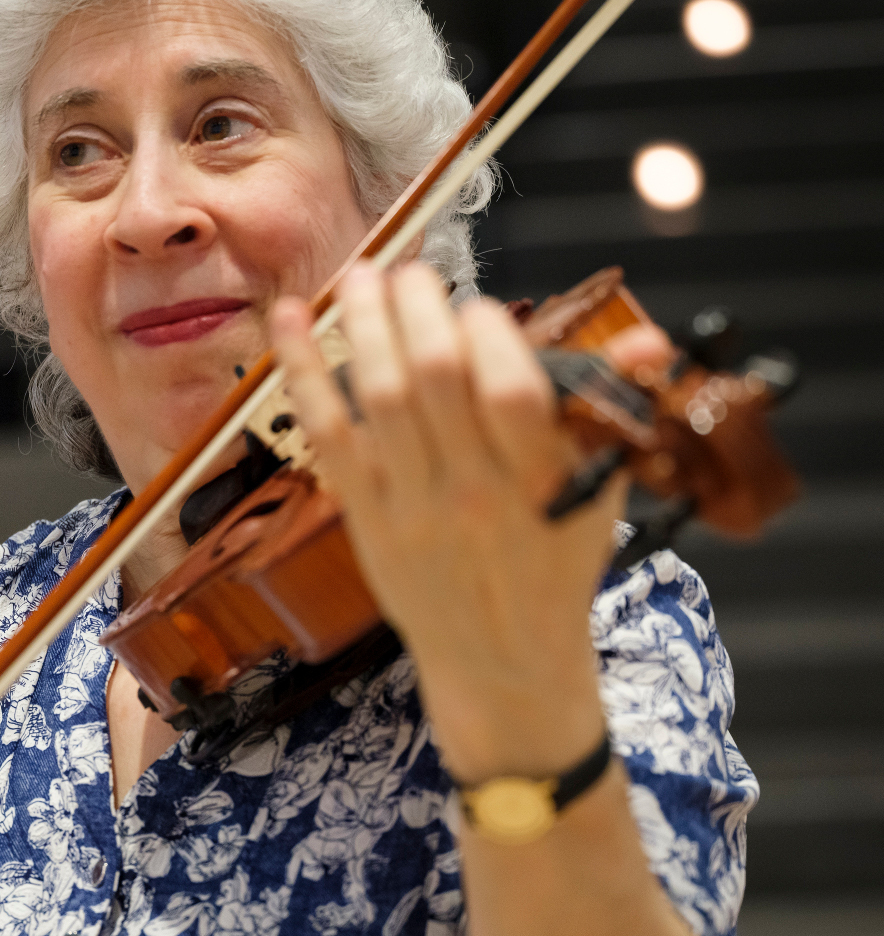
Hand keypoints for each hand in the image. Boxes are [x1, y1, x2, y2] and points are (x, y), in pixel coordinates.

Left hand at [271, 261, 625, 784]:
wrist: (504, 664)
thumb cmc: (554, 569)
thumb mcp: (602, 496)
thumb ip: (616, 412)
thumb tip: (645, 341)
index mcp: (543, 486)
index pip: (511, 389)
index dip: (488, 331)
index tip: (480, 308)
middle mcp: (474, 496)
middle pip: (435, 378)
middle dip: (418, 308)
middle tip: (413, 271)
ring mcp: (413, 511)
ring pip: (379, 397)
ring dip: (364, 325)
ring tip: (362, 276)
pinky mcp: (366, 522)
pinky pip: (329, 436)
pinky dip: (303, 373)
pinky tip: (290, 320)